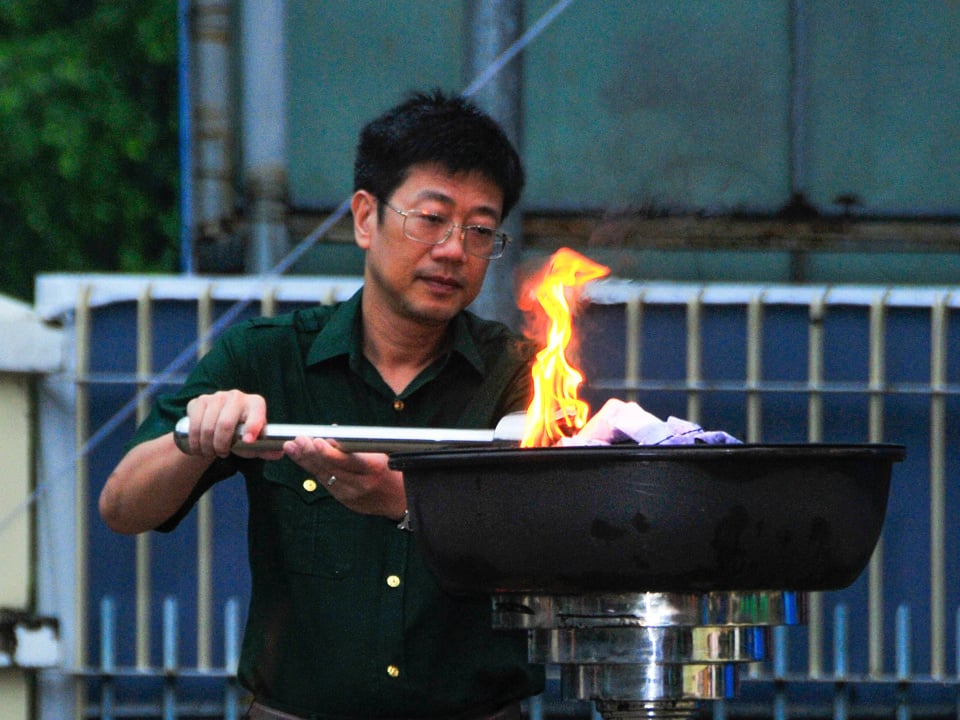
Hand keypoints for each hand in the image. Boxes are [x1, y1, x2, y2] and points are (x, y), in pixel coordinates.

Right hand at [181, 390, 282, 459]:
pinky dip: (195, 440)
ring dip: (207, 445)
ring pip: (208, 426)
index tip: (248, 441)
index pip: (255, 415)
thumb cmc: (243, 434)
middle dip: (222, 445)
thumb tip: (279, 452)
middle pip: (226, 424)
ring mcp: (216, 396)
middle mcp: (237, 396)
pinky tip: (198, 448)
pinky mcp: (199, 401)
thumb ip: (267, 449)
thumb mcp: (256, 442)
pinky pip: (193, 422)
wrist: (220, 424)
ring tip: (211, 453)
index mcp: (256, 403)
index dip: (252, 428)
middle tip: (222, 454)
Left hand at [282, 436, 405, 519]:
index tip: (315, 441)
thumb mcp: (383, 453)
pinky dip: (315, 471)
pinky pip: (327, 484)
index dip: (328, 452)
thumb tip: (332, 432)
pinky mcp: (346, 501)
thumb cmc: (395, 469)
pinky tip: (303, 460)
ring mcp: (352, 495)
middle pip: (330, 468)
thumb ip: (359, 445)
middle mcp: (361, 484)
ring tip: (291, 448)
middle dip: (310, 453)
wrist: (403, 500)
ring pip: (324, 476)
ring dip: (306, 461)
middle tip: (296, 440)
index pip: (346, 460)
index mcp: (373, 469)